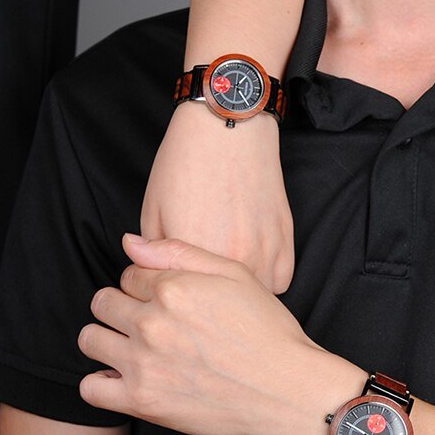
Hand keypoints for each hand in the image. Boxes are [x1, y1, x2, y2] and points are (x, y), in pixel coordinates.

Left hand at [78, 235, 364, 434]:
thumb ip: (180, 252)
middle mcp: (153, 322)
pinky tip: (125, 377)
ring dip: (106, 339)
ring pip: (90, 339)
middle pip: (103, 302)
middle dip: (121, 307)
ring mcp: (144, 362)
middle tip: (147, 322)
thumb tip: (129, 242)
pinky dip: (102, 381)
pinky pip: (90, 387)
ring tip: (132, 348)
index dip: (144, 285)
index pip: (128, 274)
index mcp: (173, 287)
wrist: (288, 390)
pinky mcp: (143, 401)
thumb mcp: (236, 275)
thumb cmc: (269, 332)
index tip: (162, 300)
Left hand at [140, 103, 294, 293]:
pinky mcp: (285, 243)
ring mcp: (263, 253)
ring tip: (227, 278)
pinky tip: (251, 264)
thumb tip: (148, 281)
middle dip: (208, 302)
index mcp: (193, 257)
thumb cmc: (186, 164)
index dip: (176, 298)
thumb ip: (150, 256)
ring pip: (252, 300)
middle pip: (219, 305)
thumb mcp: (152, 209)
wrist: (229, 129)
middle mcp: (232, 259)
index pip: (182, 301)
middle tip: (201, 287)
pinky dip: (266, 280)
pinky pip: (278, 283)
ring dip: (239, 295)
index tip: (175, 291)